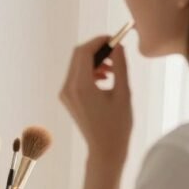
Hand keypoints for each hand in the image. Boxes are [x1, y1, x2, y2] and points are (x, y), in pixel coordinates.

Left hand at [59, 37, 132, 166]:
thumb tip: (118, 46)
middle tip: (116, 50)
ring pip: (77, 65)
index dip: (99, 41)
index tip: (115, 38)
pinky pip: (76, 76)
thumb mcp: (123, 93)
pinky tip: (106, 78)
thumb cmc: (118, 125)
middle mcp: (68, 88)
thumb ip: (120, 67)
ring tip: (114, 69)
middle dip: (97, 49)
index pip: (84, 52)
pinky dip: (90, 71)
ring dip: (94, 61)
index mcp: (81, 87)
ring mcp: (65, 94)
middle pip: (78, 56)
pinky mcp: (67, 98)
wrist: (105, 149)